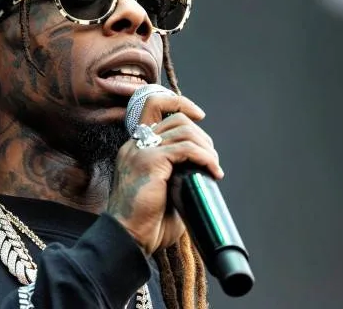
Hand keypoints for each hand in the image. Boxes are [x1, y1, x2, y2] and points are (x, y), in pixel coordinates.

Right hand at [107, 94, 223, 255]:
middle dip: (201, 135)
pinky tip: (212, 172)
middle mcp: (134, 145)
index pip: (153, 105)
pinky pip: (185, 148)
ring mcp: (140, 151)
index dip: (180, 104)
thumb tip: (201, 170)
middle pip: (175, 118)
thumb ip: (176, 173)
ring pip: (183, 130)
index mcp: (134, 149)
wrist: (128, 238)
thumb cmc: (147, 224)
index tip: (200, 117)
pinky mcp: (149, 161)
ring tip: (213, 167)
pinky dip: (205, 157)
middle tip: (211, 160)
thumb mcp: (163, 190)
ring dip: (206, 147)